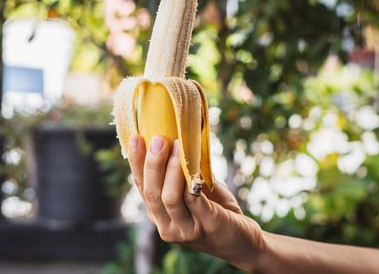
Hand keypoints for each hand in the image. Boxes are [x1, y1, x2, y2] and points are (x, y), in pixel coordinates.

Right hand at [128, 134, 266, 271]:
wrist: (242, 241)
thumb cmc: (217, 210)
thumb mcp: (195, 191)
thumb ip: (183, 174)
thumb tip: (176, 138)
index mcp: (159, 215)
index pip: (142, 187)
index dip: (136, 162)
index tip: (135, 138)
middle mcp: (166, 226)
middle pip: (151, 193)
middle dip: (152, 163)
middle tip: (158, 139)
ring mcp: (185, 230)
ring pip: (168, 197)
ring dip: (171, 168)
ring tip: (177, 145)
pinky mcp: (206, 227)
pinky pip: (193, 200)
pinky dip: (191, 180)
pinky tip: (194, 164)